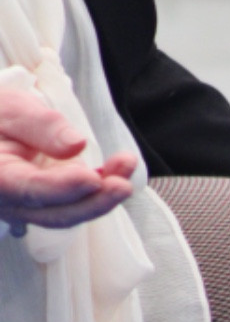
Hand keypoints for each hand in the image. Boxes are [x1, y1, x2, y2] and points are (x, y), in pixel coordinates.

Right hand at [0, 87, 135, 233]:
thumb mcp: (10, 108)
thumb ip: (39, 126)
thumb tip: (77, 145)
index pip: (30, 190)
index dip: (63, 187)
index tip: (92, 178)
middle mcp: (13, 203)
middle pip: (56, 214)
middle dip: (94, 202)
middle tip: (123, 185)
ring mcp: (33, 208)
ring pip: (72, 212)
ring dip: (104, 194)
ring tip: (127, 165)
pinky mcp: (52, 201)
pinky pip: (79, 202)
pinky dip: (103, 187)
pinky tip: (123, 166)